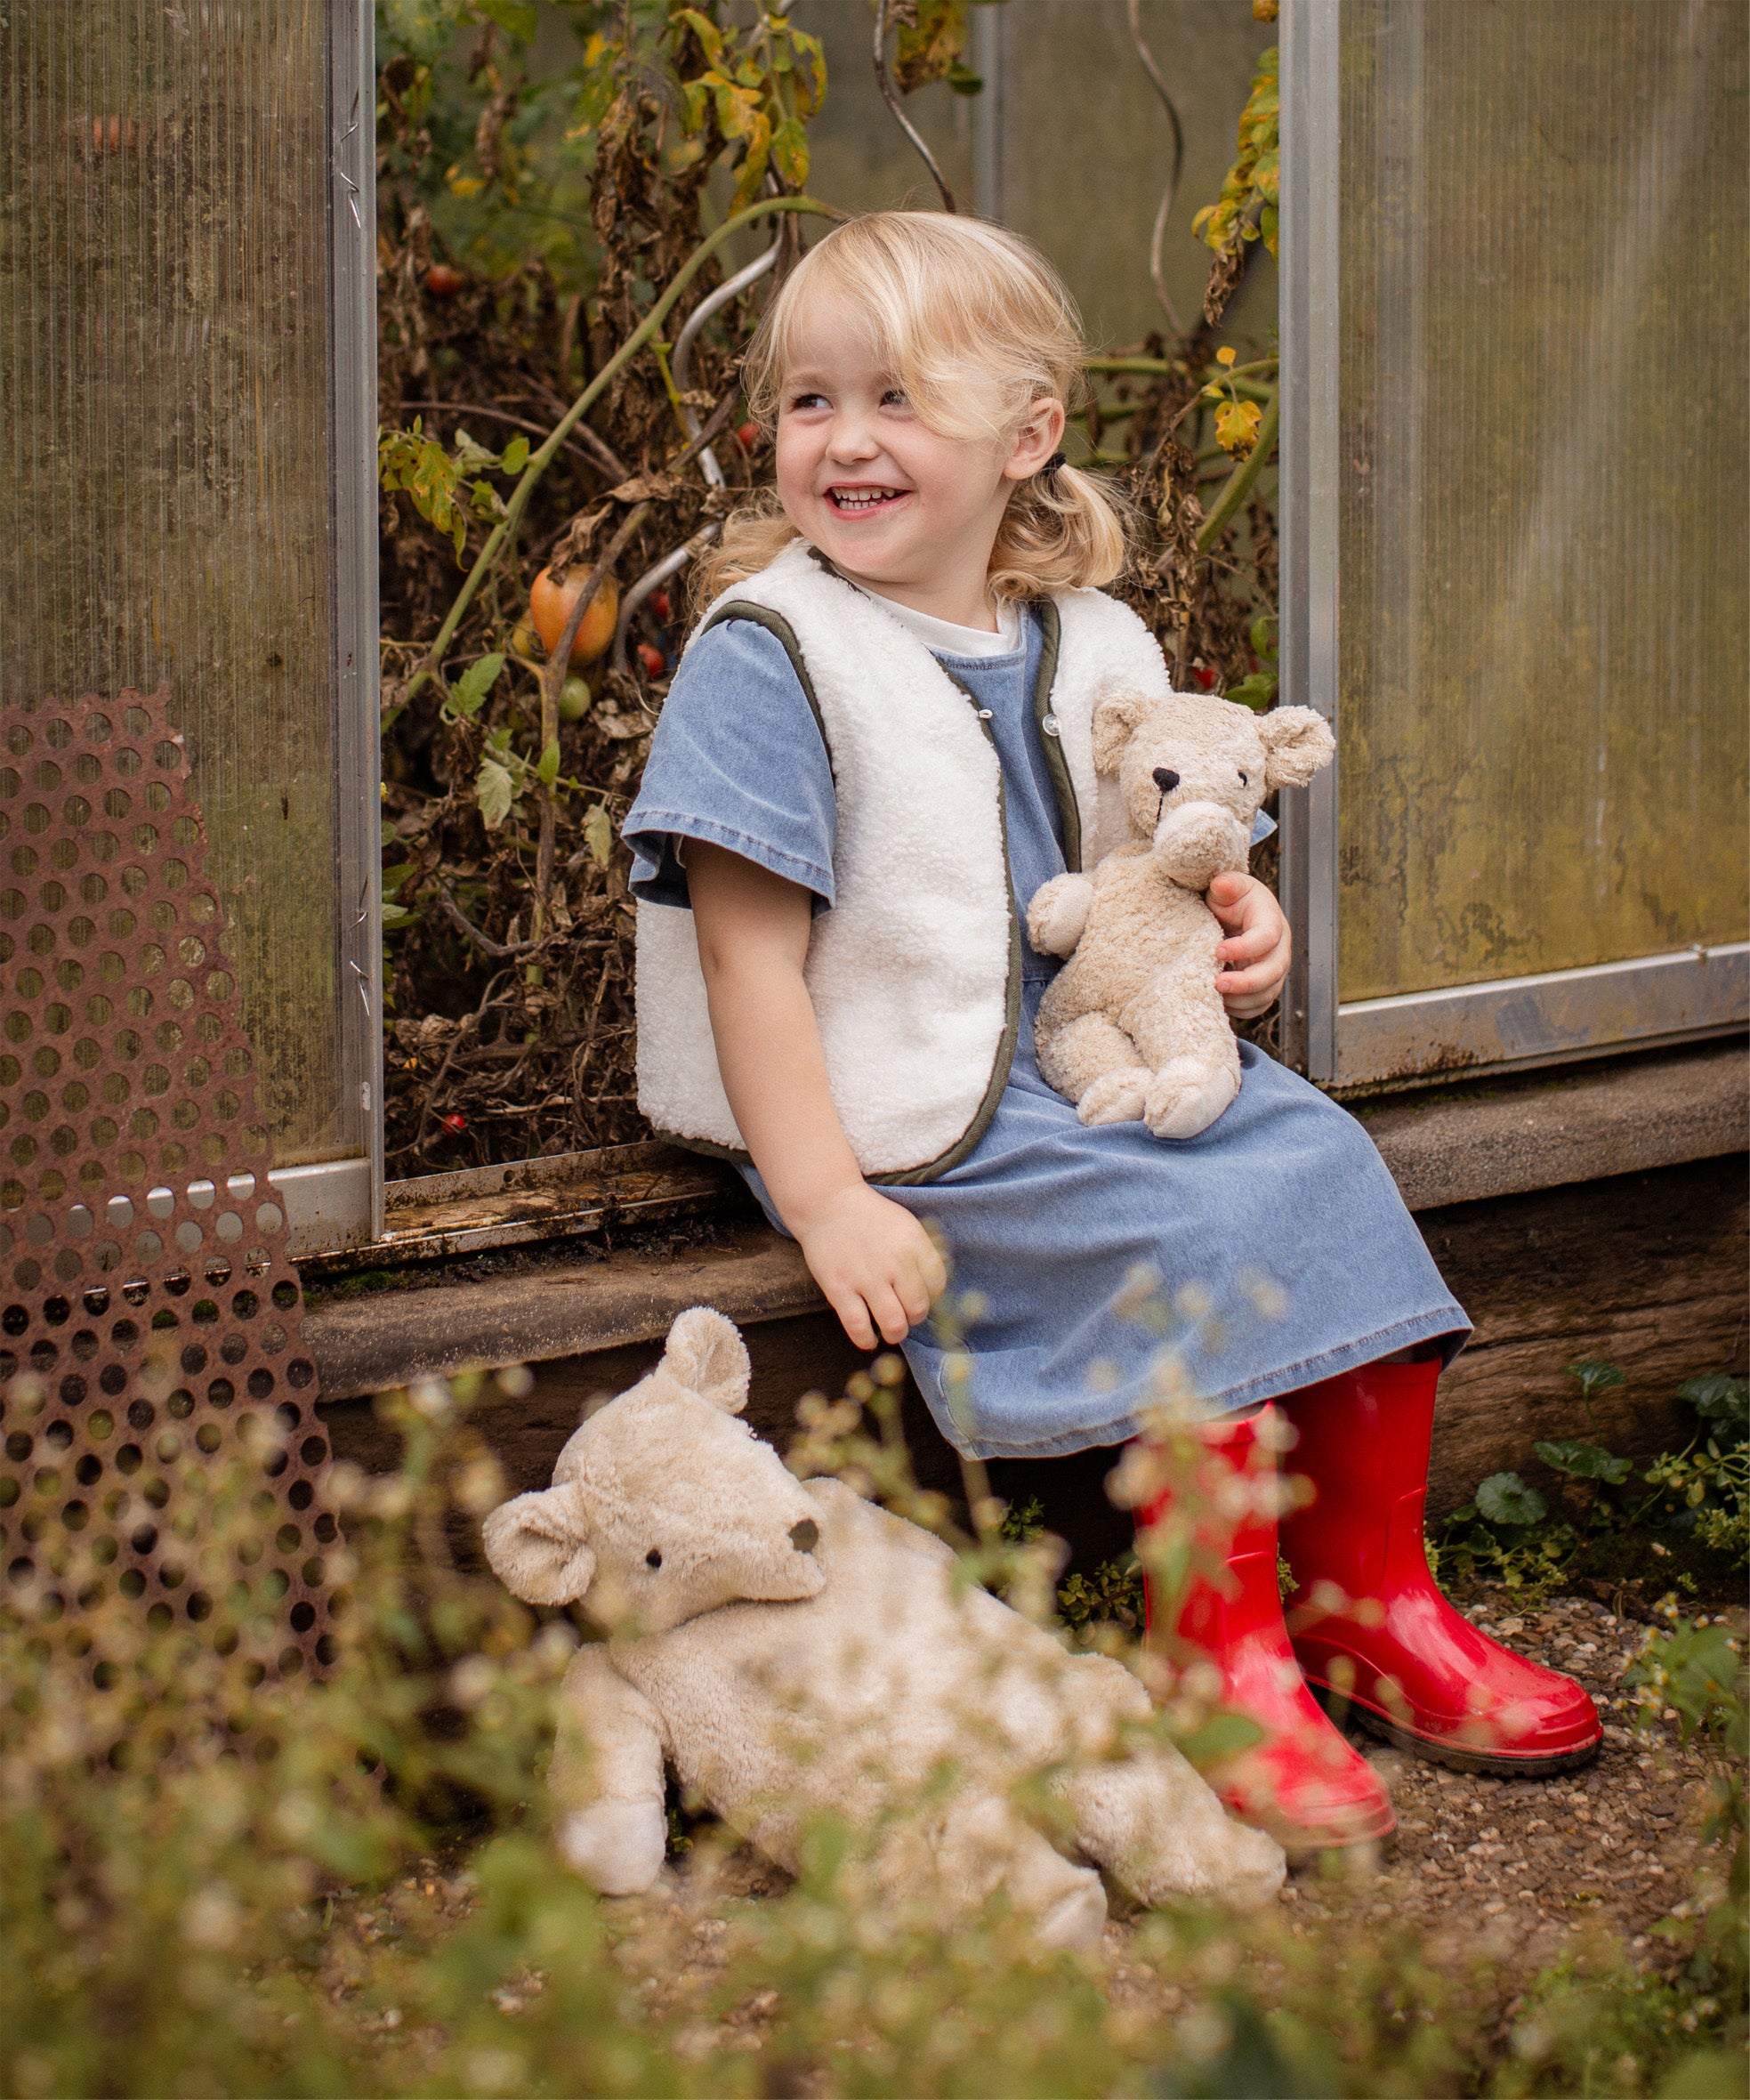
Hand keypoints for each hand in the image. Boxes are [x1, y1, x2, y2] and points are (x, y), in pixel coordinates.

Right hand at [791, 1182, 947, 1349]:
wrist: (827, 1204)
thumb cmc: (870, 1217)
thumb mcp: (906, 1224)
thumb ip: (924, 1251)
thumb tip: (938, 1285)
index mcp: (914, 1244)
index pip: (938, 1285)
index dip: (932, 1298)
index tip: (921, 1298)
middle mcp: (894, 1262)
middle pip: (918, 1308)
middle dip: (914, 1318)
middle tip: (905, 1316)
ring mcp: (866, 1277)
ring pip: (893, 1323)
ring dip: (895, 1333)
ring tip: (891, 1330)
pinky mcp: (839, 1289)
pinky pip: (858, 1327)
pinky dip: (866, 1340)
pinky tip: (868, 1339)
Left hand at [1208, 871, 1289, 1019]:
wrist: (1232, 917)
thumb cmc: (1231, 900)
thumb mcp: (1228, 887)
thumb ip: (1226, 885)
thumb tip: (1221, 885)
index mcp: (1272, 922)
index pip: (1267, 938)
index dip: (1245, 948)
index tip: (1217, 951)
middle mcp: (1279, 949)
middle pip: (1273, 971)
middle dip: (1246, 982)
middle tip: (1217, 983)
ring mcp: (1273, 971)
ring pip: (1266, 993)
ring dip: (1240, 999)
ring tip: (1212, 994)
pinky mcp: (1264, 988)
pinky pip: (1257, 1006)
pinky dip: (1239, 1009)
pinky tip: (1218, 1002)